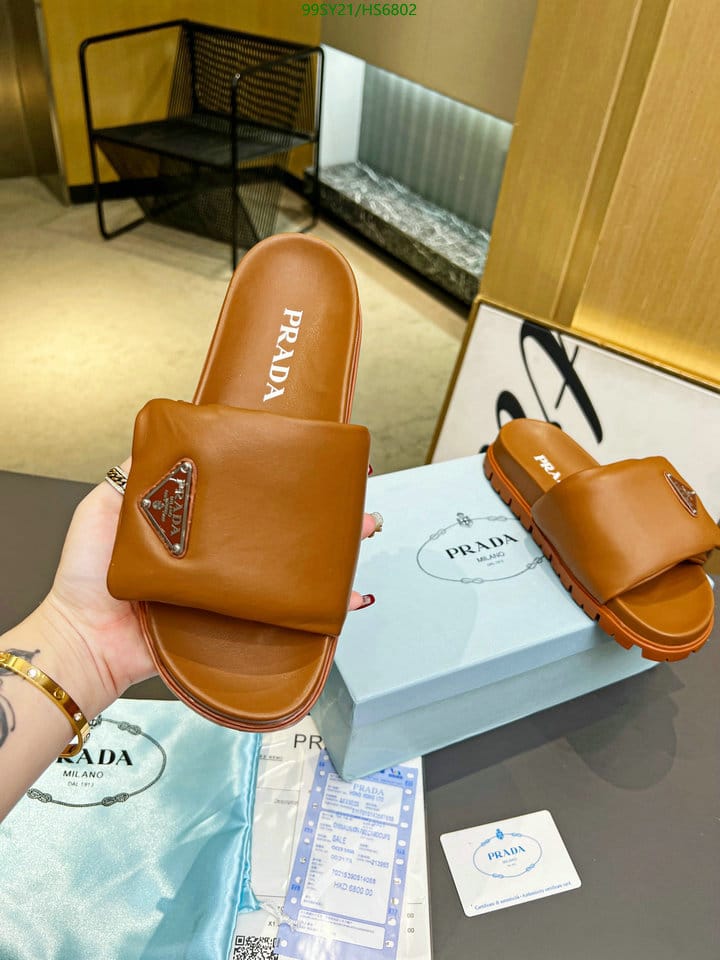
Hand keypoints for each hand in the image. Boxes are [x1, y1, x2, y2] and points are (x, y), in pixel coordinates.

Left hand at [43, 463, 379, 712]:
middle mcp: (220, 561)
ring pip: (290, 574)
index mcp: (195, 530)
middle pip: (279, 537)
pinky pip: (282, 619)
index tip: (308, 465)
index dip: (279, 487)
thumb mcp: (104, 508)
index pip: (246, 503)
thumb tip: (160, 439)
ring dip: (331, 558)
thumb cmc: (86, 579)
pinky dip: (318, 613)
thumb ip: (130, 477)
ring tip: (360, 535)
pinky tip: (345, 599)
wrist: (84, 639)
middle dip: (321, 519)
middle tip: (354, 503)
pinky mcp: (234, 627)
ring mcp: (230, 595)